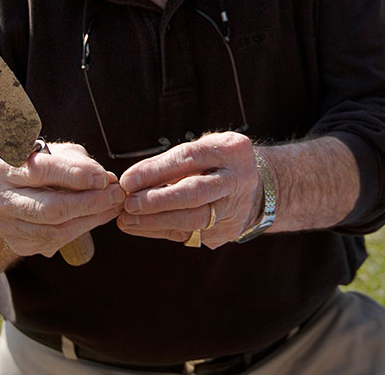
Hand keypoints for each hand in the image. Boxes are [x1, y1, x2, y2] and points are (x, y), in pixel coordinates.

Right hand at [0, 141, 123, 258]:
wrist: (3, 193)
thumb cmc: (33, 165)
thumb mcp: (51, 152)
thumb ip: (76, 162)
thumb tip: (106, 180)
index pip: (40, 171)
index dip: (75, 175)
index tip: (103, 178)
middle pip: (49, 208)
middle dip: (89, 203)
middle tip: (116, 195)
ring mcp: (4, 226)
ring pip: (55, 230)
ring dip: (90, 219)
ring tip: (112, 206)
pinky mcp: (17, 244)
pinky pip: (55, 241)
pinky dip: (80, 230)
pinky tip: (96, 217)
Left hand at [115, 131, 259, 247]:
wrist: (257, 188)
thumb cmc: (216, 163)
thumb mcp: (202, 150)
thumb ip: (171, 163)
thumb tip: (130, 182)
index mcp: (232, 150)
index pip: (189, 158)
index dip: (155, 170)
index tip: (127, 180)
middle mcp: (238, 179)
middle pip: (195, 193)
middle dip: (157, 200)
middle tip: (128, 204)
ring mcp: (235, 208)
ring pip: (194, 220)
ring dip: (155, 221)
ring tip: (127, 219)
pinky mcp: (228, 232)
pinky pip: (190, 234)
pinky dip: (160, 230)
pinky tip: (139, 227)